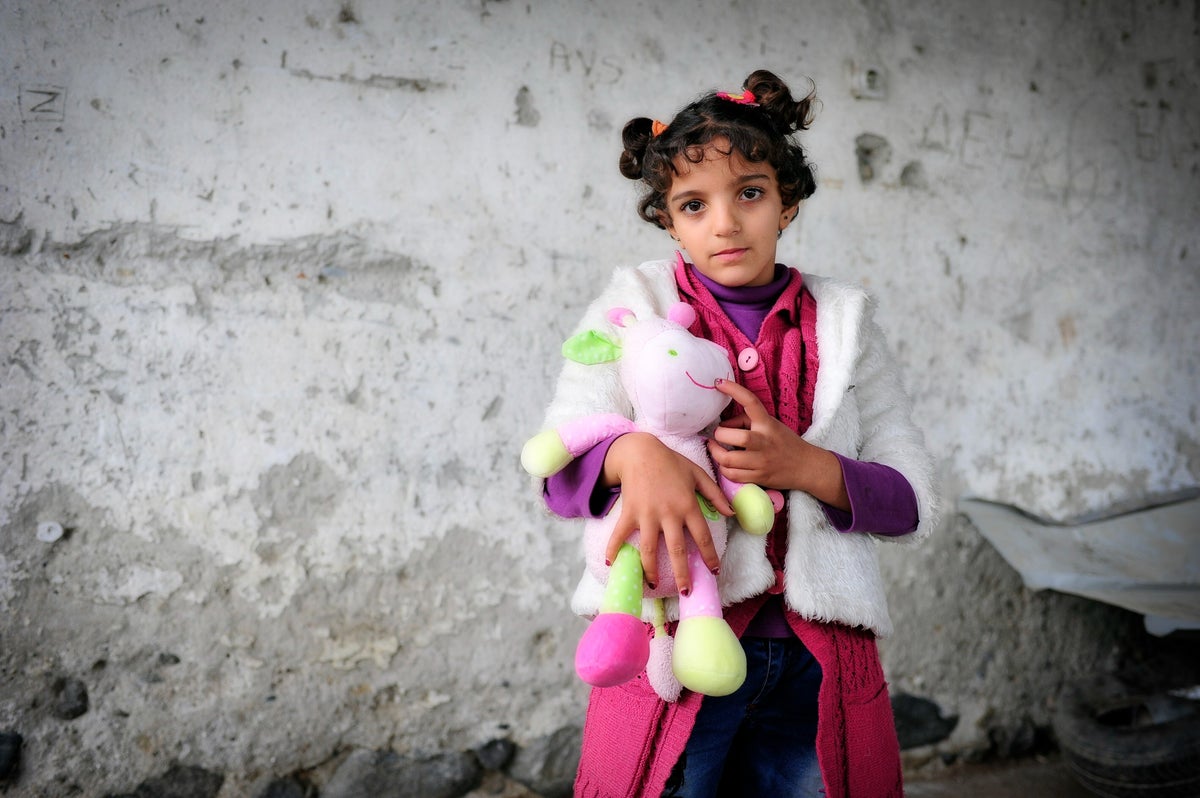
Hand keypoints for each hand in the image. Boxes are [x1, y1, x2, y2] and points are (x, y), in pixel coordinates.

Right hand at [602, 433, 731, 594]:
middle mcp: (669, 513)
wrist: (641, 451)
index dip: (709, 556)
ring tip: (653, 585)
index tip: (714, 571)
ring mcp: (647, 514)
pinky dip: (613, 548)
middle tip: (687, 592)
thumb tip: (731, 514)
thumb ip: (715, 494)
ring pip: (650, 549)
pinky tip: (611, 563)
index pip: (702, 536)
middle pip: (677, 549)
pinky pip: (620, 534)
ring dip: (651, 570)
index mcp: (688, 505)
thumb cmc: (671, 463)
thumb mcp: (698, 474)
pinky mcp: (630, 512)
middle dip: (682, 574)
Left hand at [706, 379, 849, 510]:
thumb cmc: (784, 442)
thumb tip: (722, 425)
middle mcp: (764, 442)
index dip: (733, 390)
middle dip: (719, 435)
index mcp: (767, 424)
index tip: (718, 383)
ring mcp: (761, 461)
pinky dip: (724, 468)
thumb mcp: (770, 424)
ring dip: (715, 453)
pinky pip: (731, 474)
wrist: (806, 467)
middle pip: (733, 437)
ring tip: (716, 448)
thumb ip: (746, 421)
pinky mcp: (758, 477)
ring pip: (727, 459)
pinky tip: (726, 463)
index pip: (750, 402)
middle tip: (718, 435)